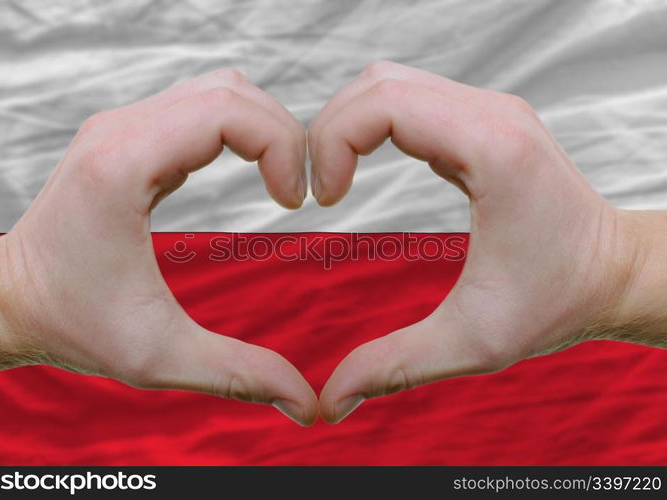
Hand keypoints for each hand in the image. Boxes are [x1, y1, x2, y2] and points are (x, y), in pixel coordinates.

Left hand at [0, 69, 316, 424]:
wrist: (11, 300)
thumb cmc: (71, 323)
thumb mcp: (159, 357)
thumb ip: (238, 374)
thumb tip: (306, 402)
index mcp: (124, 166)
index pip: (228, 112)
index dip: (283, 147)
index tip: (295, 203)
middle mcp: (120, 131)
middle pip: (231, 91)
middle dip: (284, 134)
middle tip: (298, 192)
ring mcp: (121, 127)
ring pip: (217, 89)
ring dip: (263, 127)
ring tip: (280, 180)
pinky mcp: (127, 137)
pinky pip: (198, 107)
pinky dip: (237, 130)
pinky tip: (249, 171)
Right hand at [309, 61, 649, 423]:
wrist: (614, 274)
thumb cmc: (557, 303)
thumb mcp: (472, 343)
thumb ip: (394, 367)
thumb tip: (330, 402)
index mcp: (493, 151)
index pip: (384, 103)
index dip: (331, 142)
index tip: (324, 200)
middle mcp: (492, 115)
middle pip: (378, 83)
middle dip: (328, 129)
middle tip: (318, 190)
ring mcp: (490, 112)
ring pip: (390, 83)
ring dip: (348, 123)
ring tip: (335, 179)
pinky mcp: (484, 121)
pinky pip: (411, 99)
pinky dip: (373, 125)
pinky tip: (365, 167)